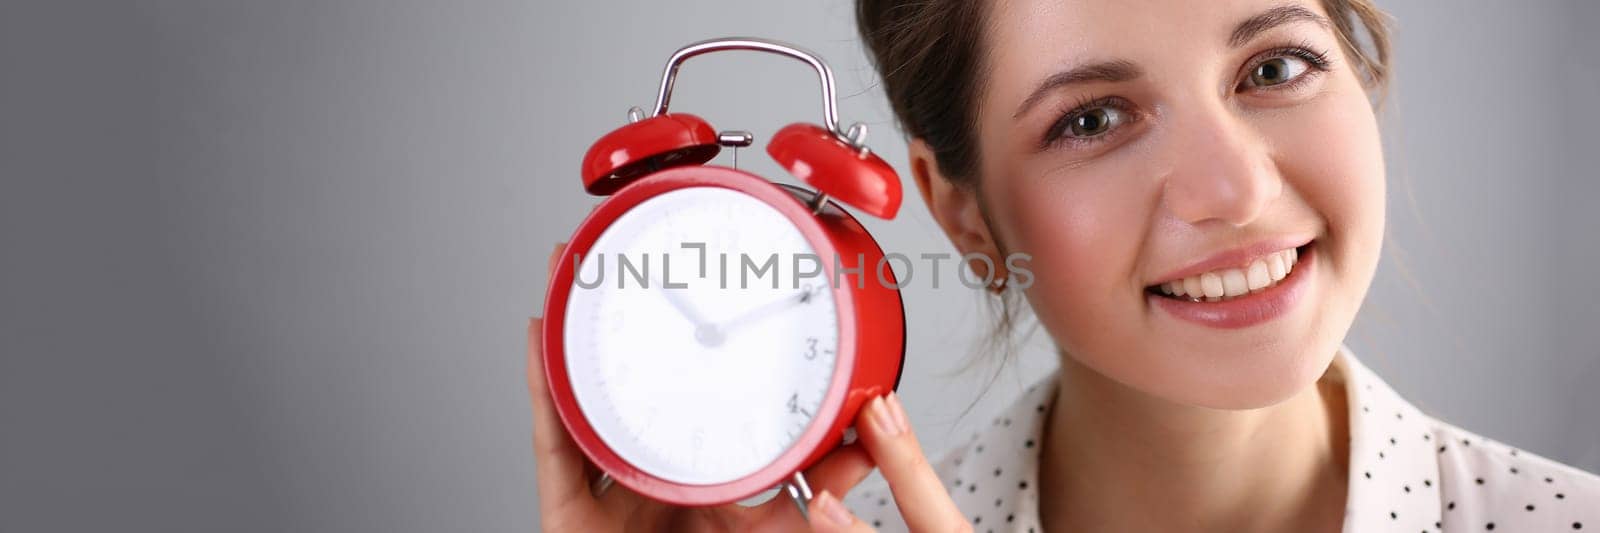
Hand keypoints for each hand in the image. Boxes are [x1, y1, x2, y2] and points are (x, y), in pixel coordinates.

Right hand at [531, 243, 966, 531]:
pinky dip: (545, 389)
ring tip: (571, 273)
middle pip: (623, 386)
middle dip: (617, 324)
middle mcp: (642, 475)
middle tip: (624, 263)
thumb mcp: (775, 530)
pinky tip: (543, 341)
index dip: (689, 348)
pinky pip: (552, 440)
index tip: (705, 290)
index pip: (688, 403)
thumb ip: (822, 486)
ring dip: (571, 334)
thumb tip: (865, 440)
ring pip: (579, 398)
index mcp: (689, 479)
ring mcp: (601, 488)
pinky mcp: (565, 508)